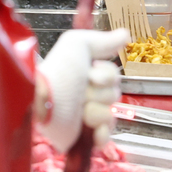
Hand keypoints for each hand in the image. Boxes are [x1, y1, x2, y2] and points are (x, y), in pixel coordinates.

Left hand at [36, 28, 127, 150]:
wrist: (44, 103)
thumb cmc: (59, 72)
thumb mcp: (77, 44)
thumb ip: (102, 40)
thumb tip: (126, 34)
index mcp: (84, 74)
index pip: (113, 76)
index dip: (107, 75)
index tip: (91, 72)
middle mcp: (85, 93)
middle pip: (114, 94)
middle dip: (101, 93)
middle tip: (82, 93)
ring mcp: (84, 116)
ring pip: (111, 115)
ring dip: (97, 112)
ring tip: (80, 111)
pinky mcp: (82, 136)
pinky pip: (105, 136)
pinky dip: (101, 134)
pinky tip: (93, 130)